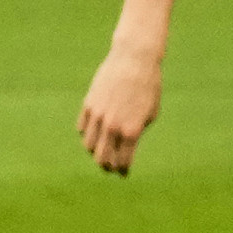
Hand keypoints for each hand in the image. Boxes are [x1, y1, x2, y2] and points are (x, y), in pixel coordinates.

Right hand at [78, 46, 163, 174]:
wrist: (134, 60)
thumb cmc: (148, 86)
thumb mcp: (150, 113)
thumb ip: (137, 132)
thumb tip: (125, 146)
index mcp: (131, 132)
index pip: (122, 162)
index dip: (122, 171)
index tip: (123, 173)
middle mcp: (112, 127)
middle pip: (102, 159)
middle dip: (107, 167)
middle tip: (111, 167)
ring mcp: (98, 116)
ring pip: (88, 146)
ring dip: (95, 151)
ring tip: (102, 150)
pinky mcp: (88, 105)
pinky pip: (82, 128)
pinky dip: (88, 133)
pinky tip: (96, 132)